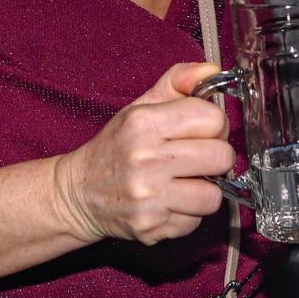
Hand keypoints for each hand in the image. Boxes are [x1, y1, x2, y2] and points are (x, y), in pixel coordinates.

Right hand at [50, 63, 235, 245]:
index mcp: (144, 123)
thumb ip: (177, 82)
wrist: (77, 194)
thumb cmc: (115, 148)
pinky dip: (188, 214)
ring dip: (205, 190)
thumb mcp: (140, 107)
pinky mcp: (151, 227)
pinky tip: (170, 202)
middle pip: (221, 157)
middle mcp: (145, 160)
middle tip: (199, 158)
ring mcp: (148, 197)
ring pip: (214, 195)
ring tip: (185, 182)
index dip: (213, 124)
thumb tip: (212, 70)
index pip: (212, 118)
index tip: (201, 131)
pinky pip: (196, 222)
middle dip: (216, 157)